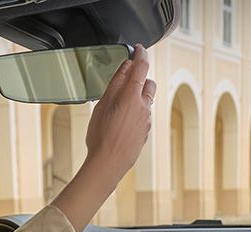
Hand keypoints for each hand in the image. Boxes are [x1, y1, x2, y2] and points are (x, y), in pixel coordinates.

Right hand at [84, 44, 154, 181]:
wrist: (108, 164)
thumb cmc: (101, 137)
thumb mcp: (102, 104)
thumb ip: (116, 83)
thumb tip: (126, 67)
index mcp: (132, 96)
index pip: (141, 67)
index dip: (141, 54)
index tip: (140, 49)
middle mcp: (144, 107)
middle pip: (149, 84)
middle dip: (141, 78)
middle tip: (126, 80)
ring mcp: (147, 121)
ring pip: (146, 101)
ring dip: (137, 97)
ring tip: (118, 107)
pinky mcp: (146, 132)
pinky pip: (144, 115)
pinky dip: (136, 112)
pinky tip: (121, 122)